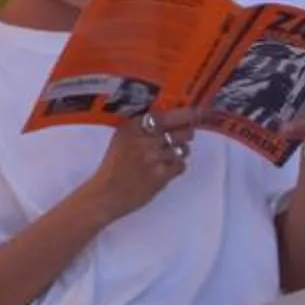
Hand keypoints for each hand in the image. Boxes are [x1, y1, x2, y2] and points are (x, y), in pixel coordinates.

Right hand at [92, 109, 199, 225]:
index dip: (186, 113)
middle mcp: (146, 138)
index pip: (168, 115)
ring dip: (180, 152)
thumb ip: (142, 127)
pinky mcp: (161, 175)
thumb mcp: (122, 137)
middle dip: (188, 131)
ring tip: (167, 157)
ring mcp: (155, 157)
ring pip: (183, 149)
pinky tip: (164, 169)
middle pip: (182, 130)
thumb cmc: (113, 165)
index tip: (198, 112)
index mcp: (134, 126)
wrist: (105, 193)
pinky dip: (176, 167)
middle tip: (187, 134)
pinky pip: (181, 165)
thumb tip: (171, 117)